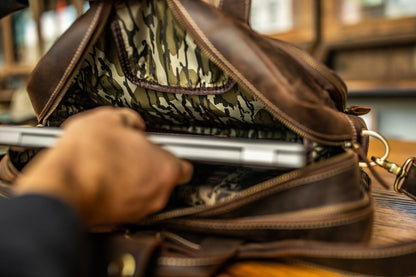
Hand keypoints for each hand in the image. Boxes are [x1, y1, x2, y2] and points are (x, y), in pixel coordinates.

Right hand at [14, 107, 192, 225]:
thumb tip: (133, 123)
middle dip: (148, 166)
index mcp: (165, 168)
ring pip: (143, 192)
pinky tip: (101, 179)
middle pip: (162, 179)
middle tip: (129, 153)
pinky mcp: (119, 220)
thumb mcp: (110, 118)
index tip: (159, 149)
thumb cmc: (89, 155)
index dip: (171, 155)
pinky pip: (125, 203)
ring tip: (110, 164)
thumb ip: (131, 119)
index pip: (185, 167)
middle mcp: (157, 194)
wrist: (62, 188)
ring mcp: (139, 211)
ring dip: (132, 180)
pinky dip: (118, 193)